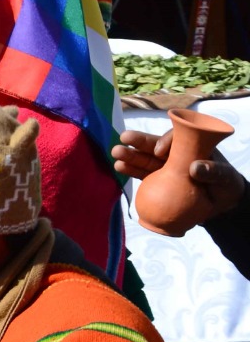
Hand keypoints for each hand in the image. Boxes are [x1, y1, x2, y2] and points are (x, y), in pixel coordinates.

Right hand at [113, 129, 245, 219]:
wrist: (219, 204)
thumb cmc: (225, 185)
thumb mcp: (226, 177)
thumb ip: (213, 171)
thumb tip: (194, 168)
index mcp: (192, 146)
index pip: (177, 137)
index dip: (166, 140)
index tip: (159, 151)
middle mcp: (175, 153)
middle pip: (155, 145)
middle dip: (139, 141)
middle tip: (124, 138)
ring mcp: (164, 167)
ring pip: (144, 158)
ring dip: (130, 155)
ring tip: (115, 154)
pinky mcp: (156, 180)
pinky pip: (141, 174)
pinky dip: (130, 171)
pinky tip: (119, 168)